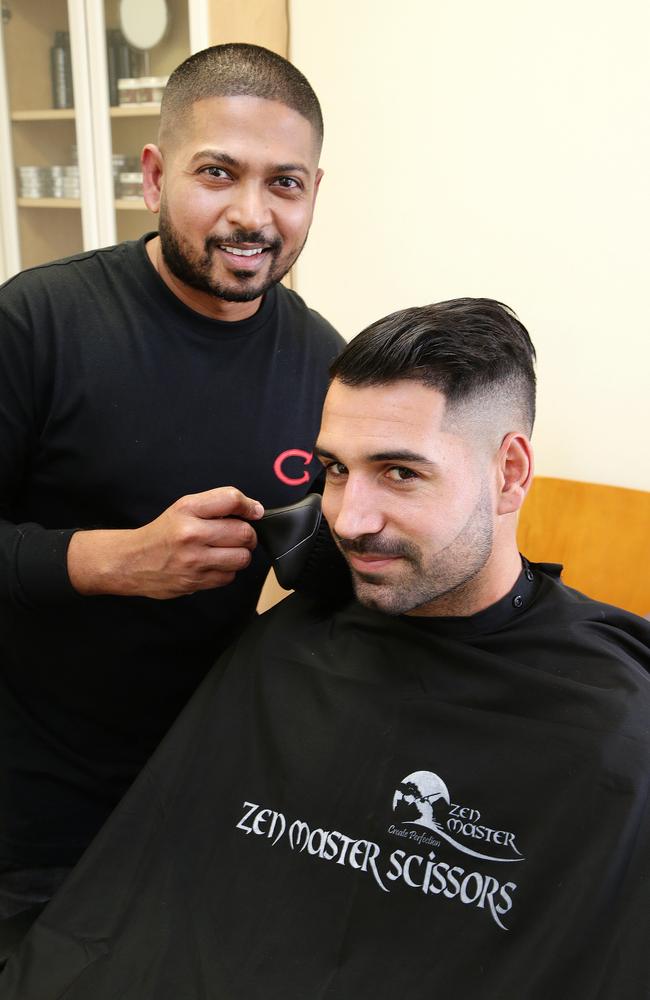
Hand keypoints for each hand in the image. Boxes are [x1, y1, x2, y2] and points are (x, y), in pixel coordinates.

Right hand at [67, 487, 264, 598]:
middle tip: (237, 536)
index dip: (249, 506)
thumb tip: (254, 510)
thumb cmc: (163, 533)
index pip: (231, 499)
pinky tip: (213, 565)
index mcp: (188, 509)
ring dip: (240, 555)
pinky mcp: (195, 581)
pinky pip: (229, 577)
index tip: (253, 512)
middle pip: (243, 532)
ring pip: (241, 558)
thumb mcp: (184, 508)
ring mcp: (193, 560)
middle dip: (247, 535)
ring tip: (226, 551)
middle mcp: (191, 533)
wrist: (131, 561)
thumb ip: (217, 504)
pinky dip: (227, 571)